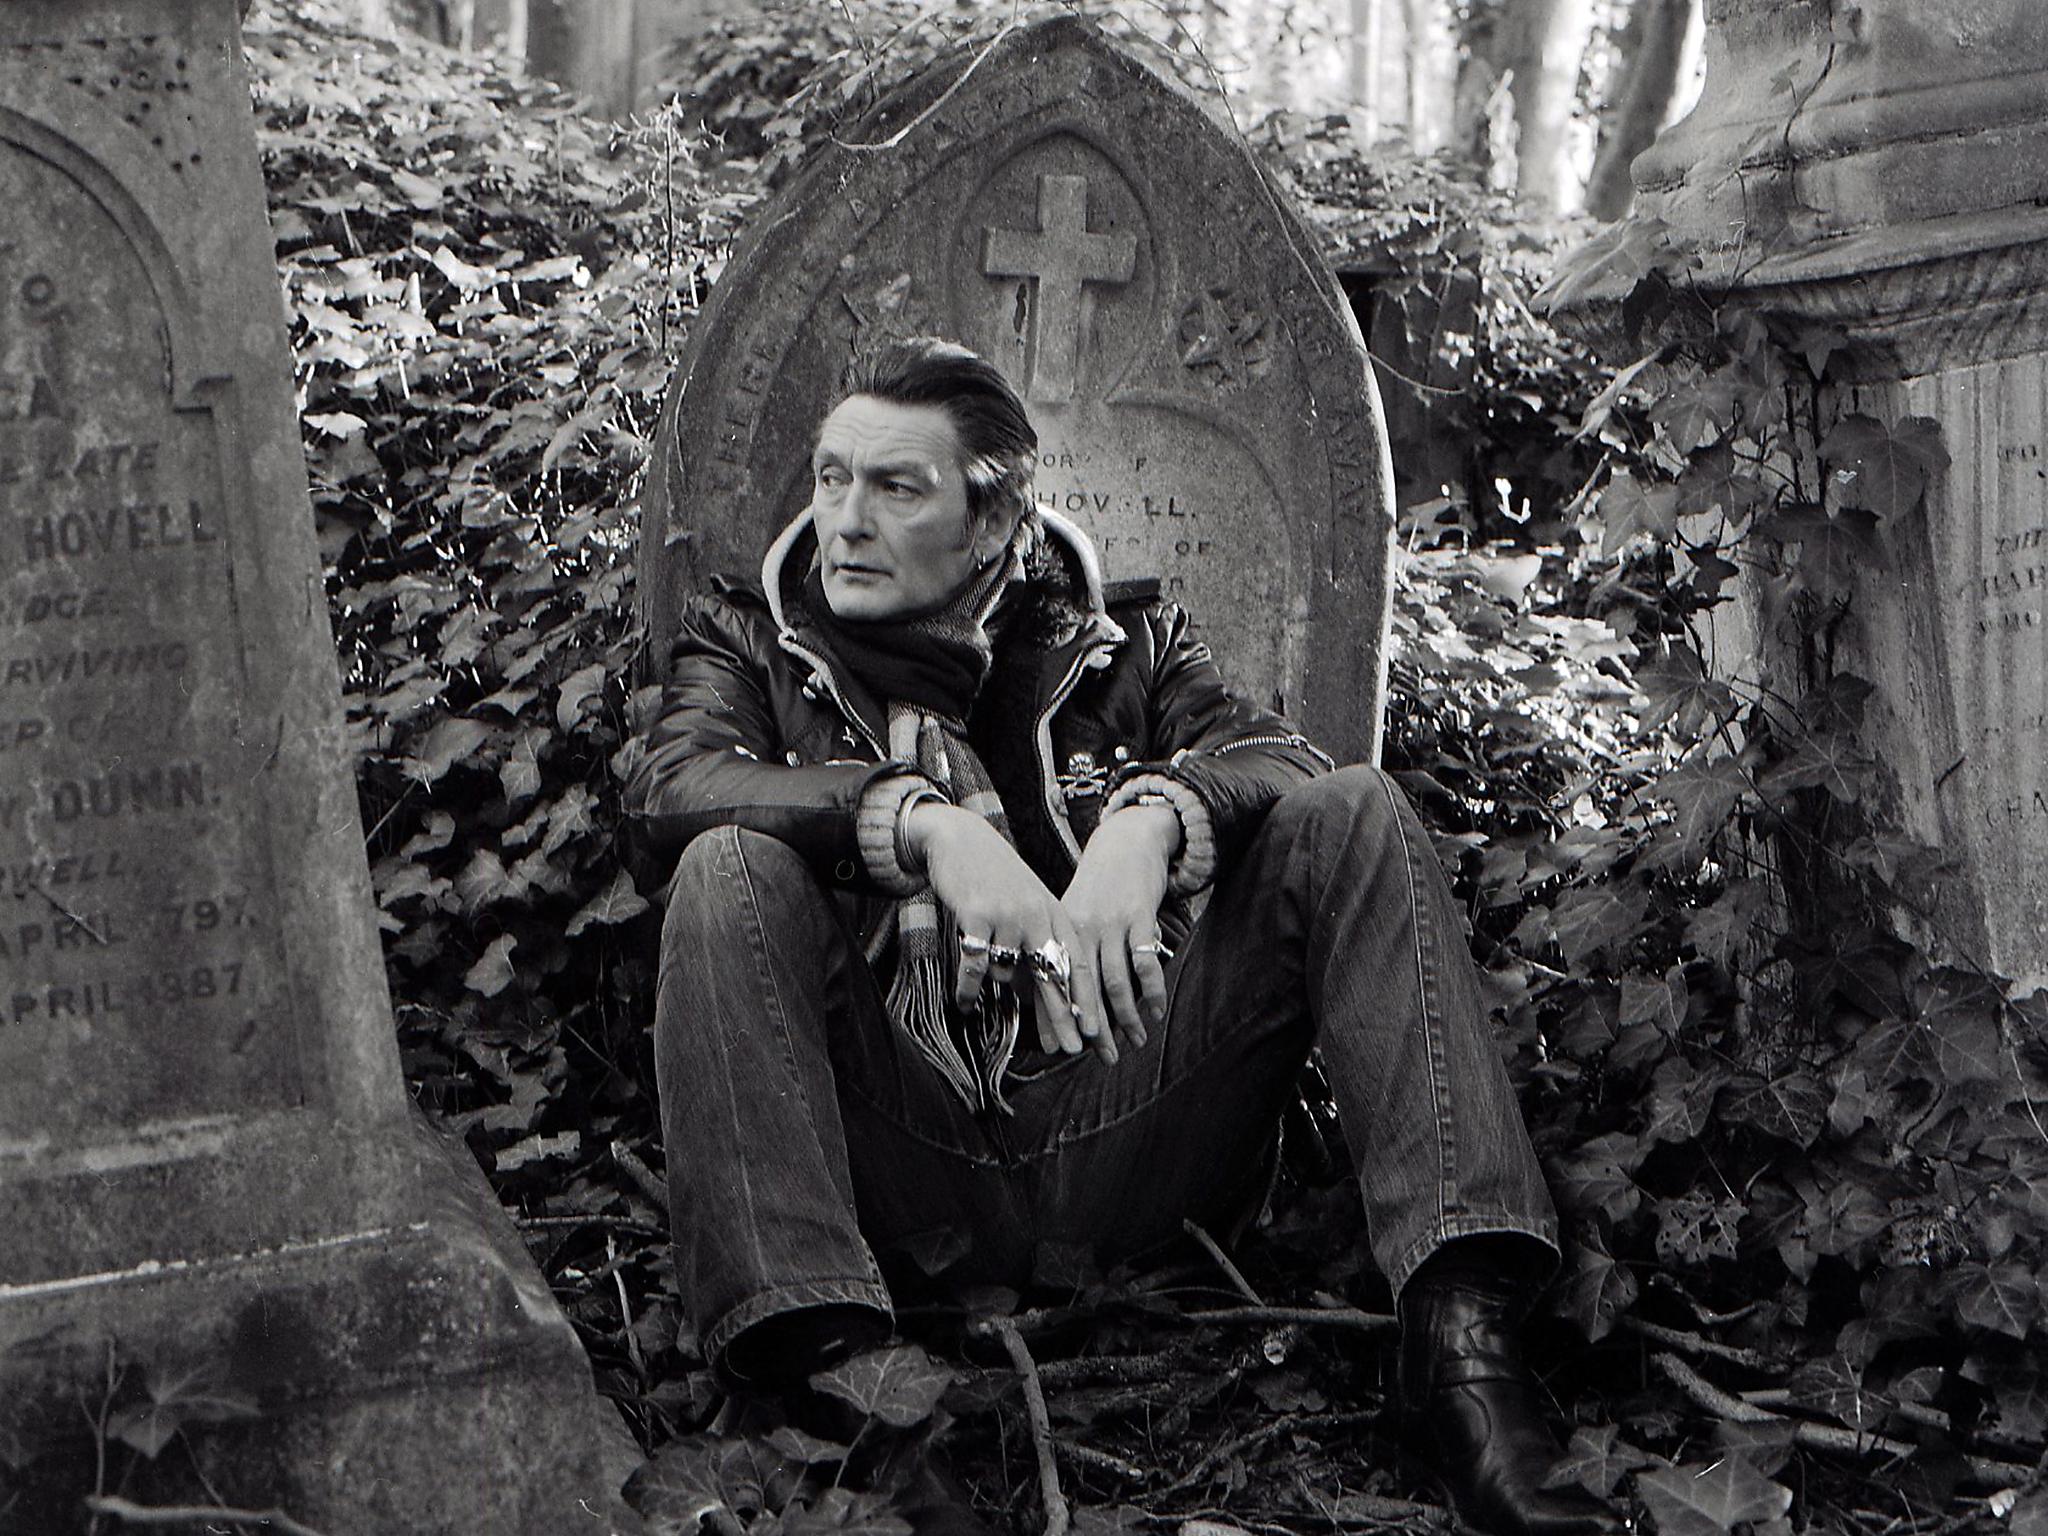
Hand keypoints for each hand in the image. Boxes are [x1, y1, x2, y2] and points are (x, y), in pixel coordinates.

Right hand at [904, 803, 1108, 1058]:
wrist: (960, 839)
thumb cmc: (994, 878)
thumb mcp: (1026, 905)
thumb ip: (1035, 944)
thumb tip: (1035, 994)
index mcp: (1055, 913)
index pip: (1077, 964)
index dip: (1087, 1000)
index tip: (1095, 1031)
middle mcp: (1037, 915)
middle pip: (1054, 977)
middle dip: (1064, 1017)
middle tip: (1072, 1050)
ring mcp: (1009, 915)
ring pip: (1008, 972)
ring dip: (995, 984)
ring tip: (979, 985)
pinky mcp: (978, 915)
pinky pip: (977, 965)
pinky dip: (969, 987)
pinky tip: (964, 1003)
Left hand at [1060, 803, 1176, 1056]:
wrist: (1127, 841)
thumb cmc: (1098, 886)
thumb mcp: (1073, 912)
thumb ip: (1064, 949)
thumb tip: (1047, 994)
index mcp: (1060, 930)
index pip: (1053, 981)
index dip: (1054, 1016)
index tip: (1055, 1049)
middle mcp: (1081, 928)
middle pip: (1084, 988)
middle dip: (1093, 1028)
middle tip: (1101, 1057)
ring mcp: (1111, 923)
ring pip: (1115, 981)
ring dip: (1125, 1016)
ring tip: (1133, 1043)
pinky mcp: (1139, 916)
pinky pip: (1145, 961)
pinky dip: (1152, 990)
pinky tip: (1156, 1011)